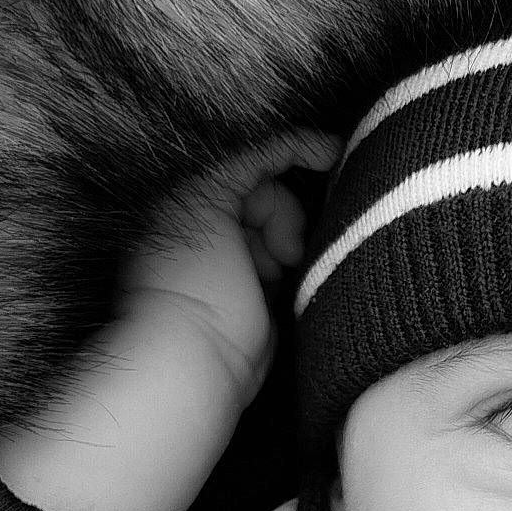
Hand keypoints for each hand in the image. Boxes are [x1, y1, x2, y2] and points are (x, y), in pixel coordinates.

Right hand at [0, 131, 339, 510]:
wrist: (187, 363)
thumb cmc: (219, 360)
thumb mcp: (252, 312)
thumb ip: (264, 279)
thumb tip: (295, 257)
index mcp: (190, 253)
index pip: (244, 223)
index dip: (281, 228)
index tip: (304, 248)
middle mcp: (182, 223)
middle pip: (257, 200)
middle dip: (286, 228)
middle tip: (289, 266)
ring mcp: (188, 205)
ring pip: (262, 184)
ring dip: (286, 220)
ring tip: (281, 262)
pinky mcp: (207, 194)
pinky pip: (260, 155)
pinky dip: (298, 147)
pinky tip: (329, 151)